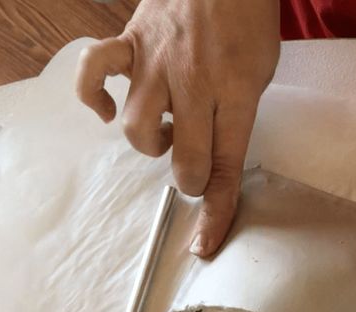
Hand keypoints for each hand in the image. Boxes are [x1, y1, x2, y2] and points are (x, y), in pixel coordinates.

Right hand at [76, 0, 279, 256]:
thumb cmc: (246, 21)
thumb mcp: (261, 73)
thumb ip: (238, 118)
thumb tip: (212, 161)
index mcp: (236, 92)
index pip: (225, 167)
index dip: (215, 211)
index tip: (203, 244)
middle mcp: (193, 82)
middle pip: (182, 158)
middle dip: (188, 178)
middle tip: (193, 166)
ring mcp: (156, 62)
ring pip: (137, 128)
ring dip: (151, 143)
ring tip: (167, 131)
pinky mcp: (129, 43)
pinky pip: (94, 73)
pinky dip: (94, 98)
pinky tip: (109, 111)